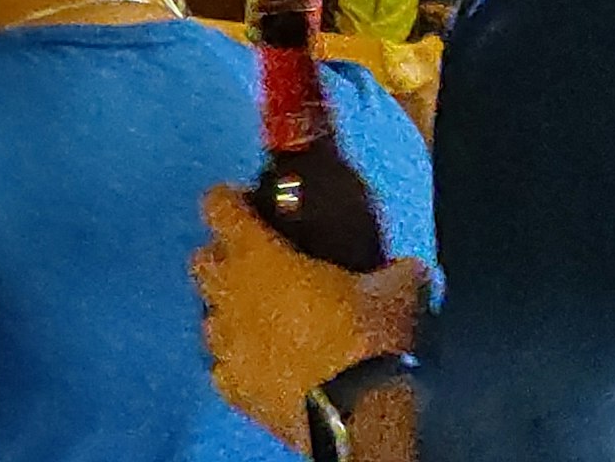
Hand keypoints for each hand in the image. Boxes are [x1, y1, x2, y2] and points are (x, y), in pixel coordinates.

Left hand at [193, 186, 423, 443]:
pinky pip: (224, 366)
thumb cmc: (368, 338)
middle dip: (224, 256)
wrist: (359, 414)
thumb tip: (411, 269)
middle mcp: (228, 292)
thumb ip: (398, 271)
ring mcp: (224, 343)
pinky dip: (241, 363)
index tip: (250, 203)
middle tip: (259, 265)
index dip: (230, 200)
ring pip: (209, 314)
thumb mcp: (396, 292)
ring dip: (230, 311)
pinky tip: (267, 367)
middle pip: (203, 259)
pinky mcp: (231, 387)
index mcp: (256, 254)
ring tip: (266, 320)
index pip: (217, 205)